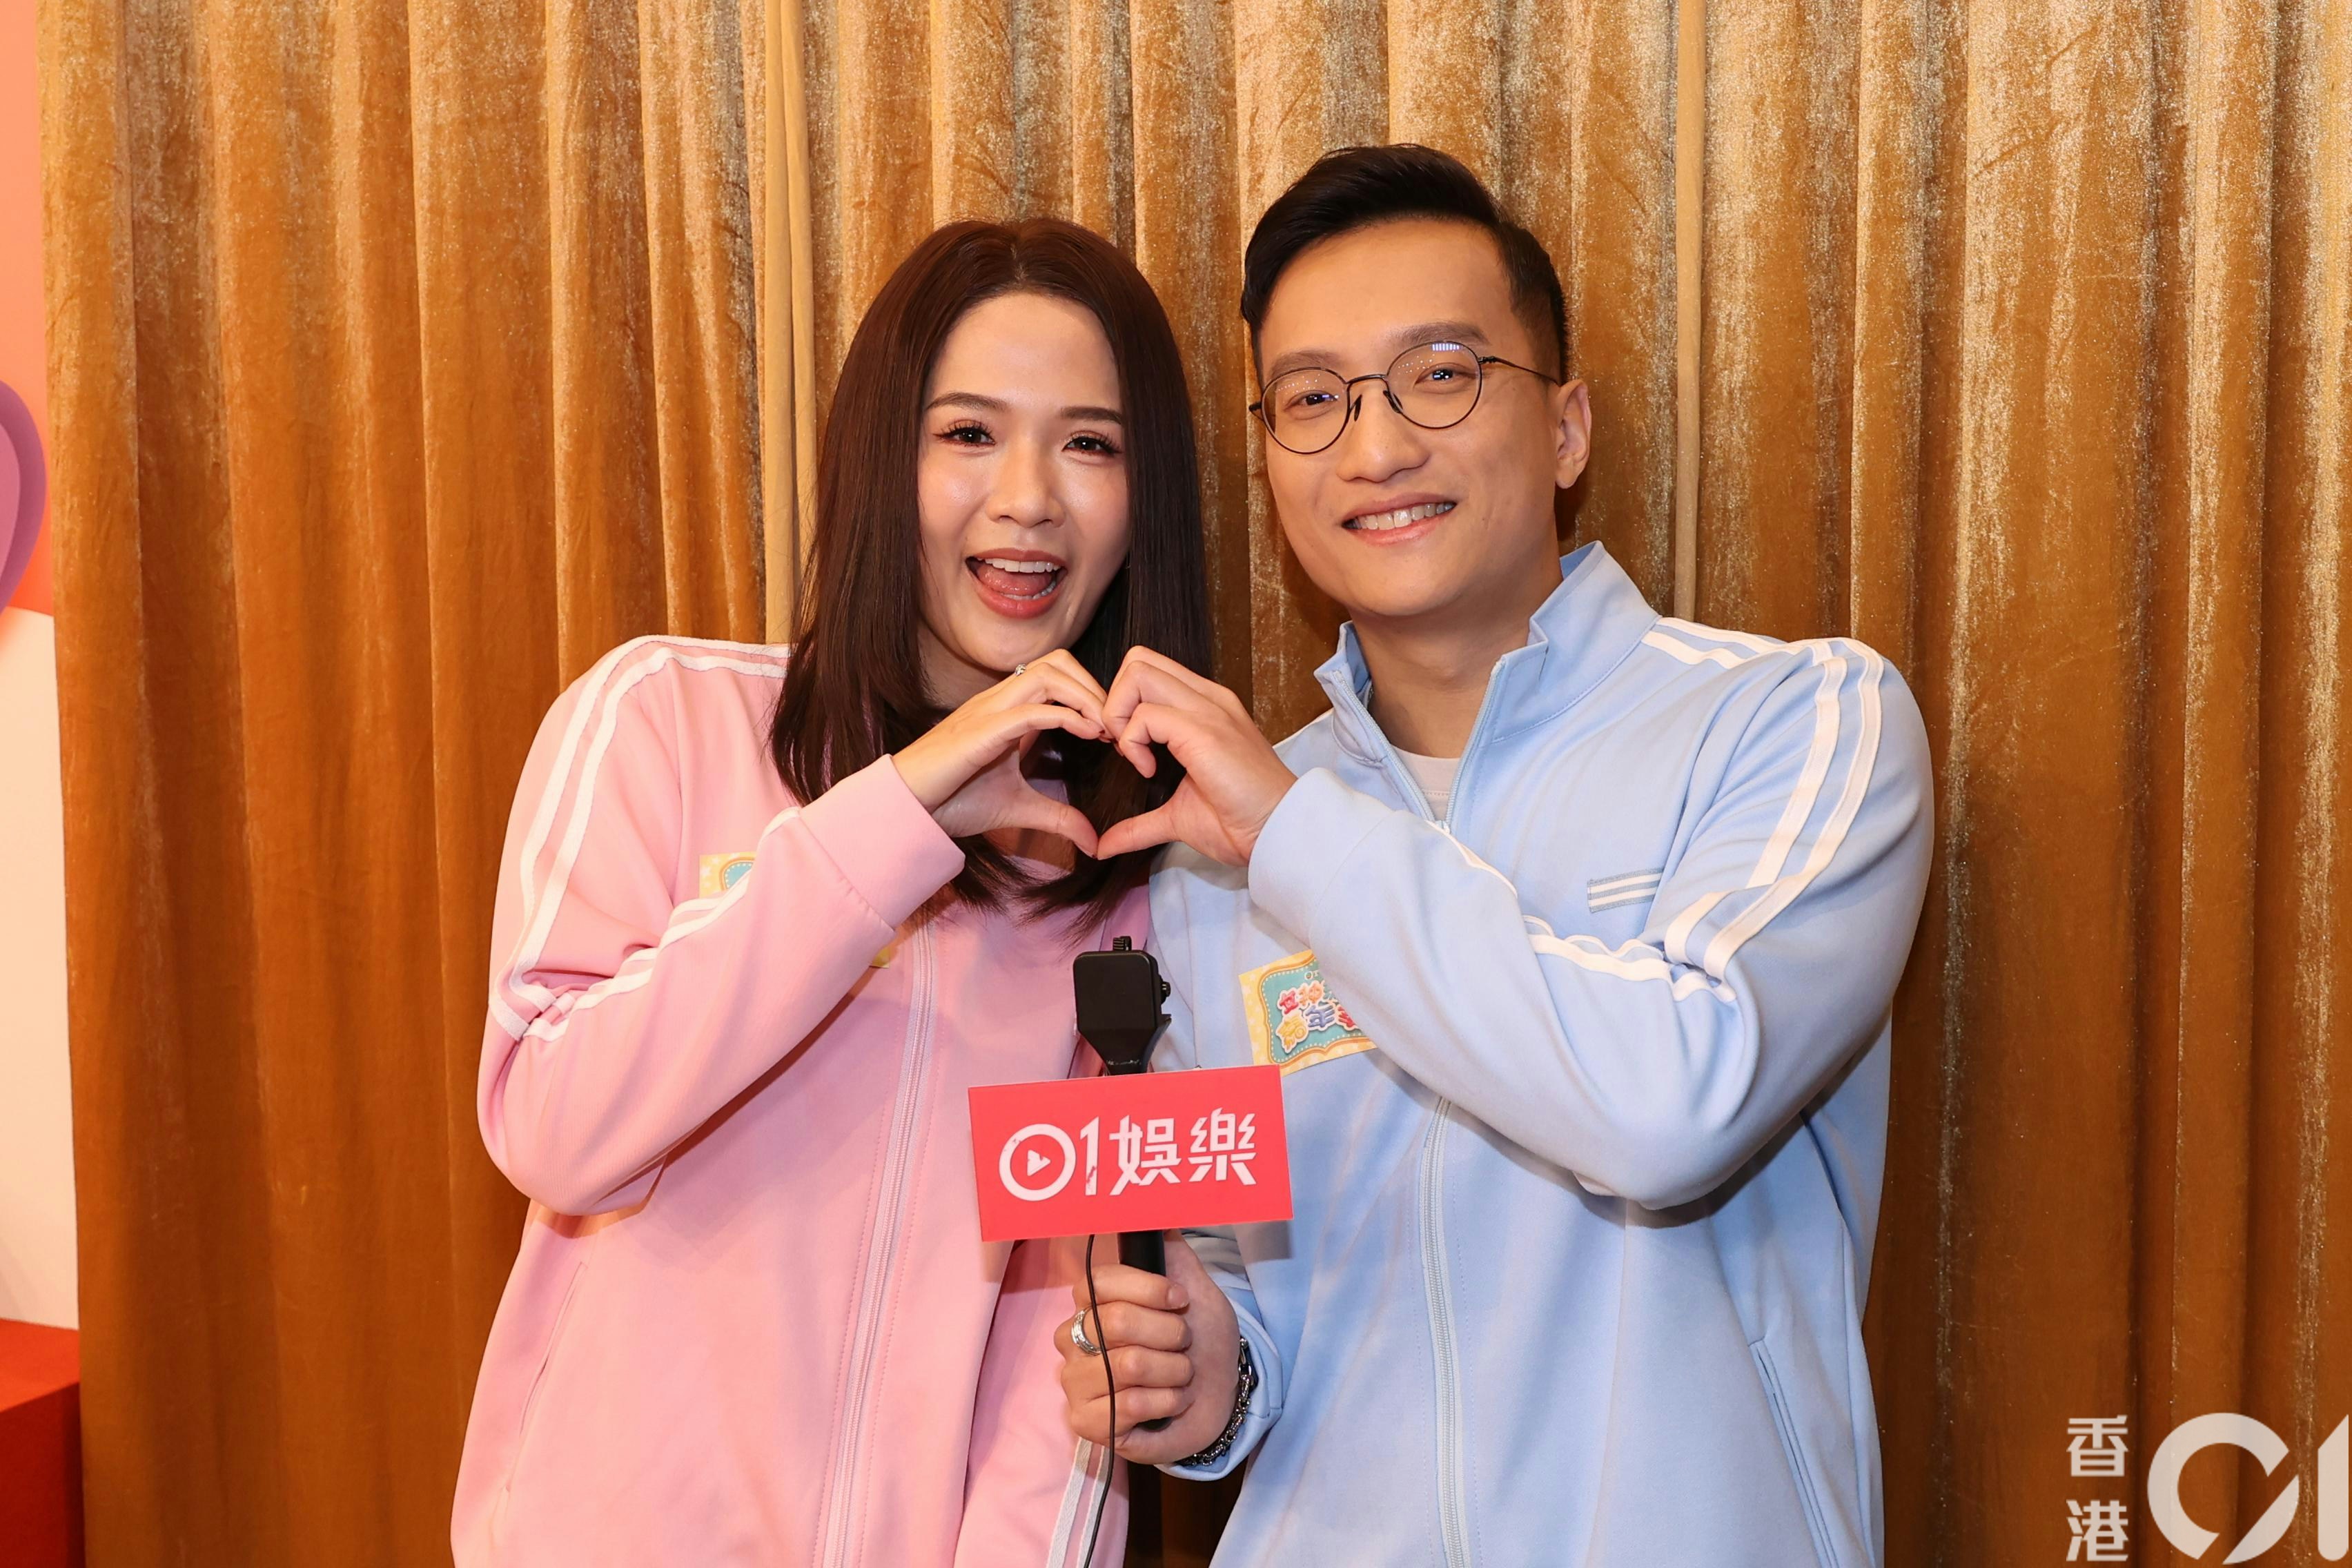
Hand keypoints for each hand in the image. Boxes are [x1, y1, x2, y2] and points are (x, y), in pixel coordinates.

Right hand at [891, 651, 1109, 854]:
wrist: (908, 808)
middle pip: (1058, 662)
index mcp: (1007, 709)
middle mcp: (998, 700)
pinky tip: (1088, 735)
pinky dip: (1066, 716)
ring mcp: (989, 711)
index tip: (1113, 730)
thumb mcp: (1018, 809)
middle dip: (1095, 687)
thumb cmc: (952, 801)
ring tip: (1106, 729)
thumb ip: (1057, 818)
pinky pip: (1031, 710)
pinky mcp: (981, 731)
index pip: (1057, 674)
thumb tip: (1093, 842)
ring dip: (1086, 696)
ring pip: (1048, 675)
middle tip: (1117, 725)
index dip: (1091, 693)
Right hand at [1059, 1234, 1240, 1463]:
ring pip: (1127, 1366)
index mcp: (1091, 1303)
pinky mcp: (1086, 1425)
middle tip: (1184, 1345)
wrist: (1219, 1392)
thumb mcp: (1194, 1285)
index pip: (1100, 1282)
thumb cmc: (1200, 1337)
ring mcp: (1076, 1384)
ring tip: (1181, 1376)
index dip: (1149, 1289)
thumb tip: (1154, 1211)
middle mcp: (1073, 1340)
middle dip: (1171, 1334)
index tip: (1181, 1300)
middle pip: (1118, 1322)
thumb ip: (1171, 1247)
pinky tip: (1171, 1403)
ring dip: (1174, 1371)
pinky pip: (1127, 1408)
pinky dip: (1165, 1403)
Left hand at [1096, 649, 1295, 864]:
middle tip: (1123, 746)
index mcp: (1204, 706)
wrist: (1277, 832)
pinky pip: (1146, 714)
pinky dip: (1132, 742)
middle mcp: (1206, 698)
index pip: (1148, 670)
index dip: (1122, 704)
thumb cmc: (1238, 820)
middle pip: (1137, 660)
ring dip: (1119, 715)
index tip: (1126, 748)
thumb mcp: (1178, 815)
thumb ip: (1140, 823)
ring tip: (1133, 755)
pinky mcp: (1204, 730)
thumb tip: (1105, 845)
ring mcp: (1207, 709)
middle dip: (1113, 702)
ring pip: (1137, 672)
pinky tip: (1149, 771)